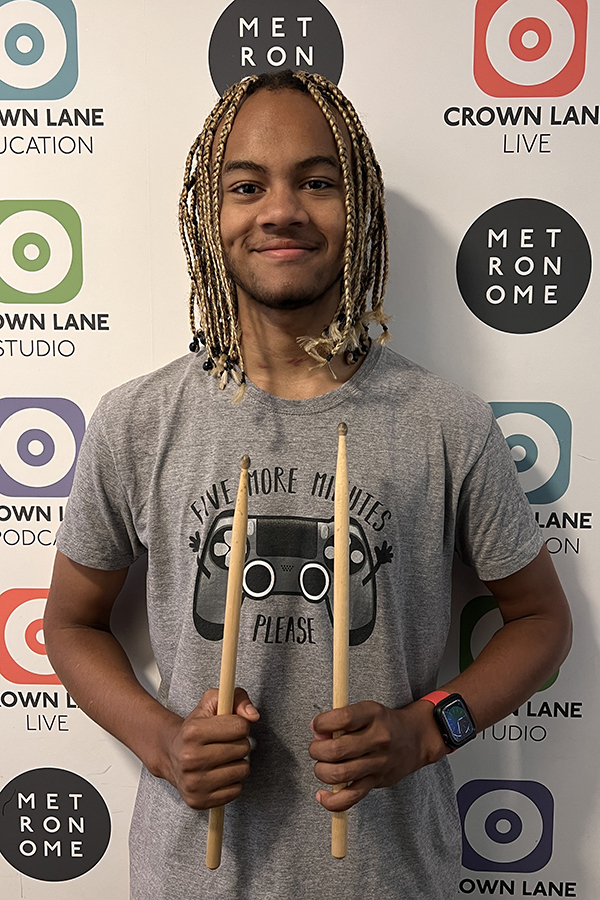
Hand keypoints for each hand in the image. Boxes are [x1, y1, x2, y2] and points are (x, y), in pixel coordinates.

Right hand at [160, 687, 259, 809]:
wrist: (170, 755)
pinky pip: (236, 790)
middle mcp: (190, 759)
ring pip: (243, 771)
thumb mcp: (212, 702)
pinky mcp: (199, 801)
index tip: (229, 726)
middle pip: (243, 748)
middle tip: (225, 743)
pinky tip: (219, 773)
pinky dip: (232, 782)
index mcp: (193, 732)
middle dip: (239, 743)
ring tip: (222, 758)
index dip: (240, 724)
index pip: (240, 726)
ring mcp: (194, 783)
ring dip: (238, 763)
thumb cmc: (196, 727)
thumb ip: (237, 698)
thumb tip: (253, 715)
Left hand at [309, 700, 446, 811]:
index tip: (316, 726)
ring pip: (340, 774)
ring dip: (321, 771)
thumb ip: (342, 719)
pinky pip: (351, 797)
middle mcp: (377, 739)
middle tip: (316, 748)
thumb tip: (317, 733)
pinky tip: (322, 795)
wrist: (415, 738)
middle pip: (336, 750)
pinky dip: (332, 801)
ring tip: (322, 765)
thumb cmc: (384, 723)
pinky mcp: (376, 782)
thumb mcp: (366, 710)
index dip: (322, 723)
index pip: (342, 719)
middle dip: (317, 750)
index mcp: (373, 715)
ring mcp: (378, 763)